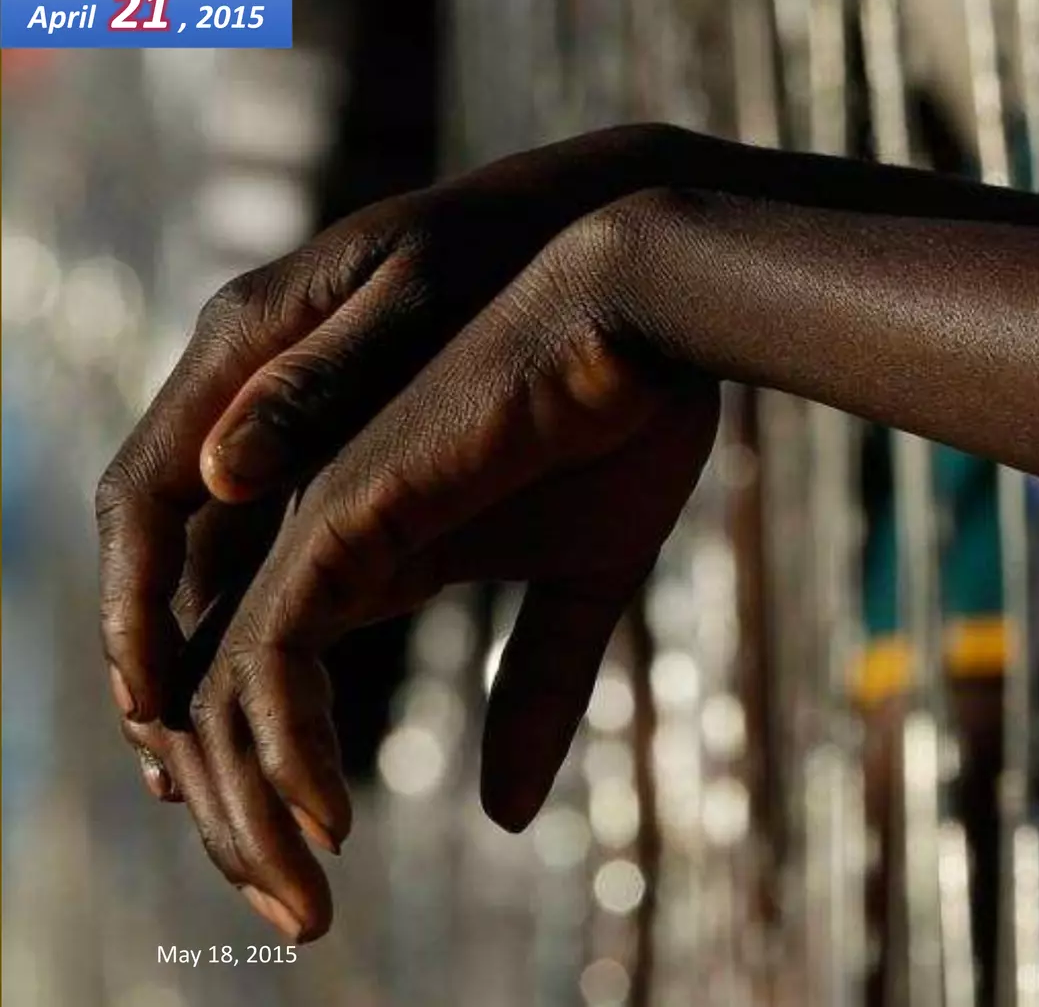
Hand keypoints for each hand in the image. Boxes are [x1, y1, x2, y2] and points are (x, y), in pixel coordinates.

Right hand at [98, 124, 681, 729]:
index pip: (149, 490)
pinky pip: (285, 535)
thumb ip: (320, 384)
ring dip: (211, 654)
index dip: (137, 603)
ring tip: (214, 772)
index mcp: (249, 339)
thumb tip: (219, 474)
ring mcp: (297, 406)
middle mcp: (252, 377)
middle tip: (174, 775)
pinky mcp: (353, 435)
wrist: (609, 222)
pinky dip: (279, 618)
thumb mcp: (419, 301)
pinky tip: (302, 694)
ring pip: (221, 548)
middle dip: (160, 655)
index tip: (147, 703)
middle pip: (169, 539)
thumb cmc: (522, 251)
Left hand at [103, 164, 713, 939]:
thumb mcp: (581, 584)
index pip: (260, 681)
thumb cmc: (619, 422)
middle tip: (290, 914)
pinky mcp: (341, 509)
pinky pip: (269, 653)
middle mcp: (302, 527)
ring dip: (246, 808)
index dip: (262, 782)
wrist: (640, 309)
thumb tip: (502, 814)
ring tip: (299, 897)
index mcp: (351, 537)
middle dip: (236, 818)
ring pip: (215, 691)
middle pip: (211, 700)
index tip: (303, 867)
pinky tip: (329, 821)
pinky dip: (285, 747)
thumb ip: (532, 686)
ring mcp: (308, 516)